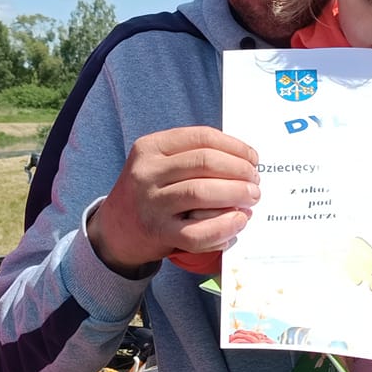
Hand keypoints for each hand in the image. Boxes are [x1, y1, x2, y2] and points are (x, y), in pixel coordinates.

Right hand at [88, 126, 260, 274]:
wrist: (116, 229)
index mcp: (150, 147)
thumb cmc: (150, 191)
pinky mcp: (159, 233)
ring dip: (235, 194)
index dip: (235, 147)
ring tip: (251, 198)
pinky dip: (224, 227)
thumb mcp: (159, 163)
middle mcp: (147, 173)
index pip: (202, 138)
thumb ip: (193, 155)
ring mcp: (151, 204)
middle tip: (255, 181)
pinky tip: (238, 222)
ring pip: (202, 193)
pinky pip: (198, 232)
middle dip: (240, 171)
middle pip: (205, 163)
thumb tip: (244, 159)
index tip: (253, 158)